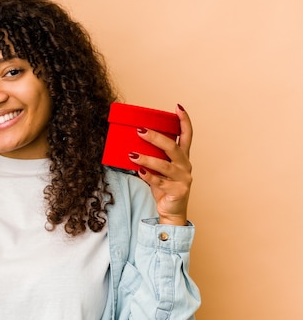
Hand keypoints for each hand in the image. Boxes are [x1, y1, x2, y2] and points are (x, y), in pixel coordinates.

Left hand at [128, 104, 192, 225]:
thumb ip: (154, 157)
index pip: (187, 135)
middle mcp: (185, 165)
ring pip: (164, 165)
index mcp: (183, 157)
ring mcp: (183, 179)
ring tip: (132, 154)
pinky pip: (160, 182)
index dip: (184, 121)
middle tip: (140, 130)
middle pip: (173, 147)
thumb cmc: (164, 187)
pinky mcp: (177, 191)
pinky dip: (149, 176)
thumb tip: (132, 144)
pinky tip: (139, 171)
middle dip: (156, 137)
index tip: (178, 107)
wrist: (172, 212)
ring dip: (147, 158)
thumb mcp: (161, 169)